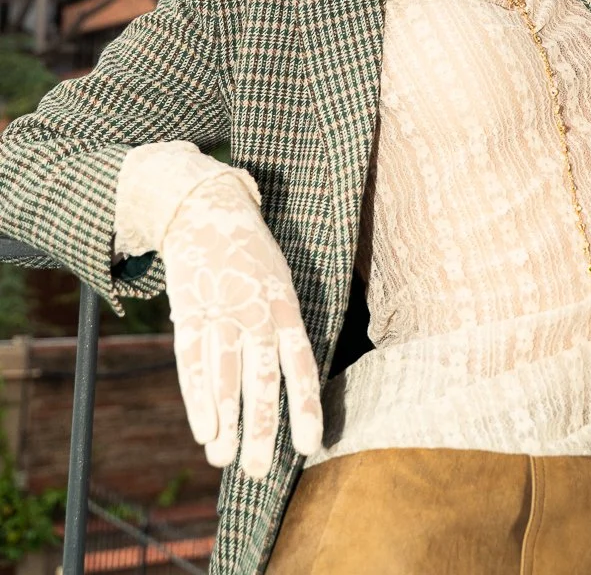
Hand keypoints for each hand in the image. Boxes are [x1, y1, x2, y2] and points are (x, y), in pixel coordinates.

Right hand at [161, 173, 322, 478]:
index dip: (305, 406)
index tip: (309, 447)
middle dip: (261, 428)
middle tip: (258, 471)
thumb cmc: (252, 256)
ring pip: (224, 376)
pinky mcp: (189, 310)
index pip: (300, 365)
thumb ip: (282, 329)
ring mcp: (220, 312)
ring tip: (224, 458)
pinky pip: (191, 360)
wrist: (208, 210)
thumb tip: (287, 383)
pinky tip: (202, 428)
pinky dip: (195, 397)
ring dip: (225, 421)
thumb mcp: (280, 283)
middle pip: (260, 379)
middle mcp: (256, 313)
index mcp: (285, 307)